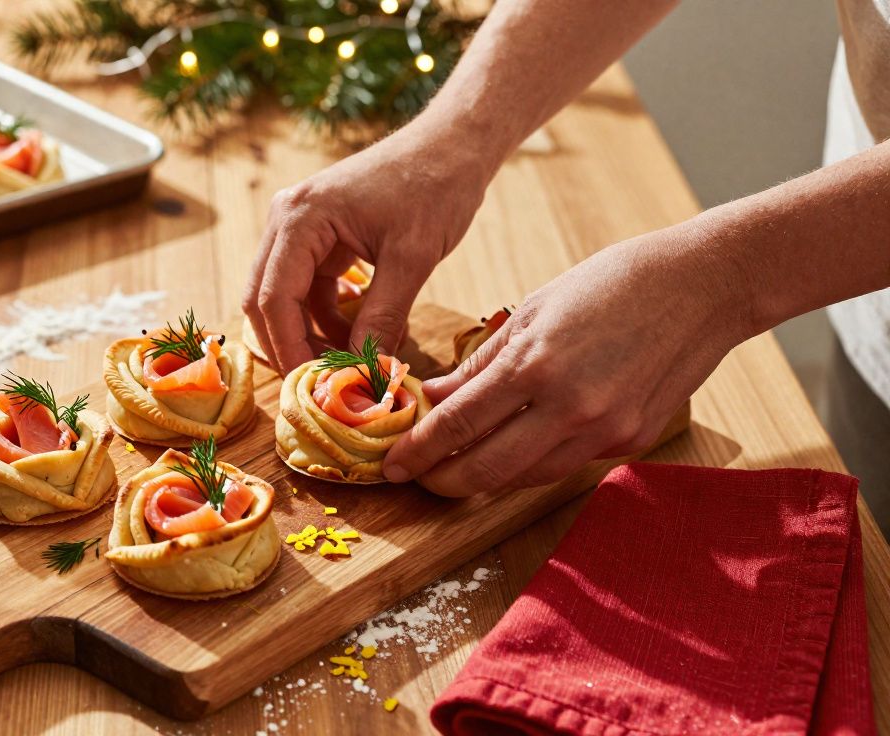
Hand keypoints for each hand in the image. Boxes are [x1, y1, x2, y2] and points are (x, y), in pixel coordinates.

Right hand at [243, 130, 491, 373]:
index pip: (273, 299)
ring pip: (283, 298)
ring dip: (310, 335)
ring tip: (350, 364)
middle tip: (325, 386)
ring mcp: (298, 227)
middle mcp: (286, 220)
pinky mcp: (317, 237)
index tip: (315, 389)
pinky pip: (307, 289)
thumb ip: (382, 318)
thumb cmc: (435, 187)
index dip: (289, 349)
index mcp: (299, 218)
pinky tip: (361, 334)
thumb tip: (365, 375)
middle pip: (264, 301)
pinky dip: (327, 318)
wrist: (453, 144)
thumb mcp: (412, 259)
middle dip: (291, 346)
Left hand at [383, 227, 752, 495]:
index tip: (392, 465)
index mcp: (536, 365)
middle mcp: (570, 408)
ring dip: (484, 479)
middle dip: (442, 482)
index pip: (457, 426)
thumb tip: (435, 399)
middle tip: (416, 478)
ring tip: (455, 467)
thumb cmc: (612, 283)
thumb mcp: (532, 309)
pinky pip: (565, 465)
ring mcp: (605, 431)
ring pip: (524, 478)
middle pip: (486, 471)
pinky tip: (511, 449)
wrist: (704, 285)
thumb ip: (480, 363)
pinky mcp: (632, 442)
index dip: (417, 452)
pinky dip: (529, 463)